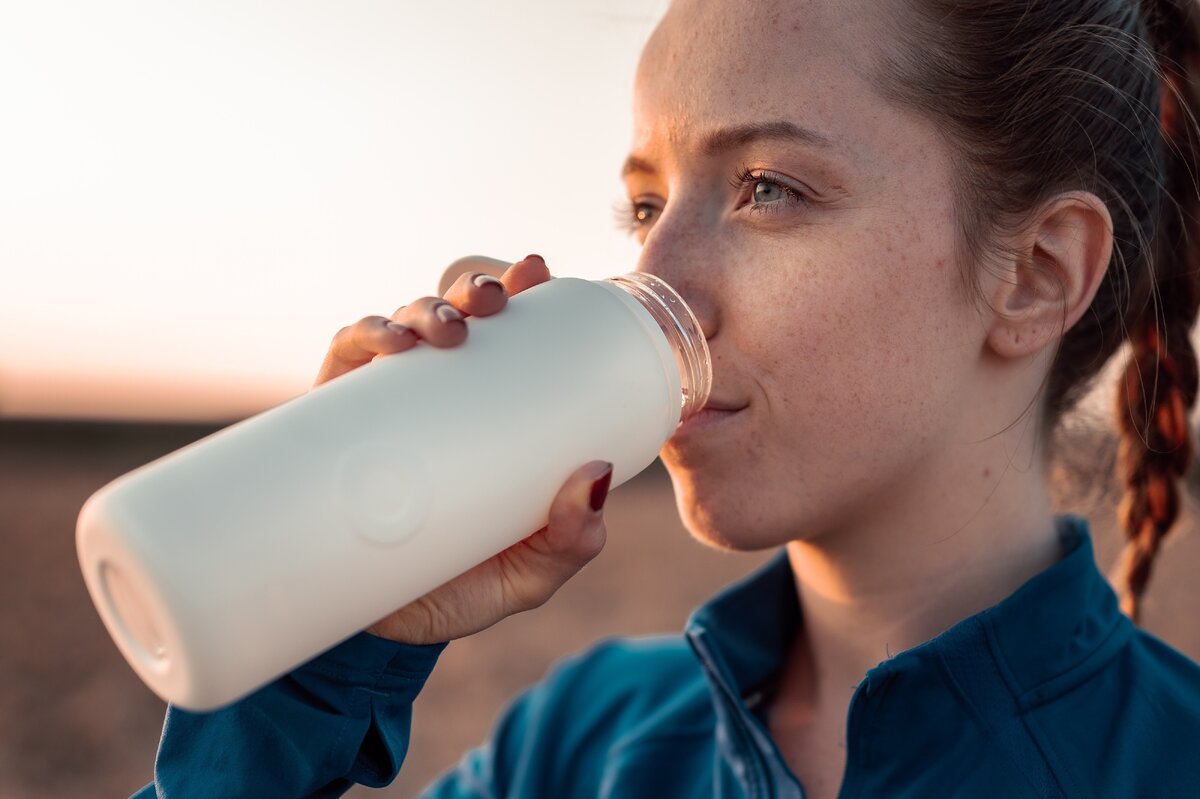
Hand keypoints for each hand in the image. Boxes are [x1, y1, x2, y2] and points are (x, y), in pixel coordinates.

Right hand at [313, 255, 612, 644]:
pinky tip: (386, 343)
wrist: (375, 635)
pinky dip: (364, 336)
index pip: (507, 339)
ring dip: (424, 308)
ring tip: (448, 328)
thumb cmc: (460, 590)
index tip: (537, 270)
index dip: (520, 293)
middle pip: (455, 319)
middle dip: (475, 291)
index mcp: (487, 417)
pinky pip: (344, 360)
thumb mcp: (529, 573)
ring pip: (402, 327)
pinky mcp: (334, 421)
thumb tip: (599, 475)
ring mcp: (385, 407)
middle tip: (494, 300)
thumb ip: (571, 540)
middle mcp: (437, 400)